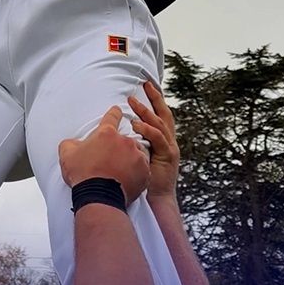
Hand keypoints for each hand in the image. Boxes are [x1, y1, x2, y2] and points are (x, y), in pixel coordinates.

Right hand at [59, 106, 150, 201]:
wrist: (98, 197)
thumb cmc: (82, 174)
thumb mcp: (67, 154)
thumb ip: (71, 143)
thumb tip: (72, 143)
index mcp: (107, 134)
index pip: (112, 116)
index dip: (114, 113)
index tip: (117, 110)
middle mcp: (125, 141)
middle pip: (125, 139)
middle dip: (119, 147)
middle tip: (111, 160)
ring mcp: (137, 155)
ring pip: (136, 153)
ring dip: (130, 159)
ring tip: (120, 171)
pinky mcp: (145, 170)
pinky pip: (142, 168)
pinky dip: (137, 173)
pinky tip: (128, 179)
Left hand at [127, 81, 179, 202]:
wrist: (157, 200)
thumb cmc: (144, 182)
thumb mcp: (137, 160)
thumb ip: (131, 147)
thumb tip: (113, 137)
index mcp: (163, 141)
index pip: (159, 116)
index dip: (154, 101)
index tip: (146, 87)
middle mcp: (169, 141)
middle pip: (164, 113)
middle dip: (155, 98)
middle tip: (145, 84)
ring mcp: (170, 147)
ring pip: (160, 123)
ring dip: (146, 111)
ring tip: (132, 101)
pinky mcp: (168, 155)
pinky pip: (158, 138)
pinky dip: (147, 130)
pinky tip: (135, 125)